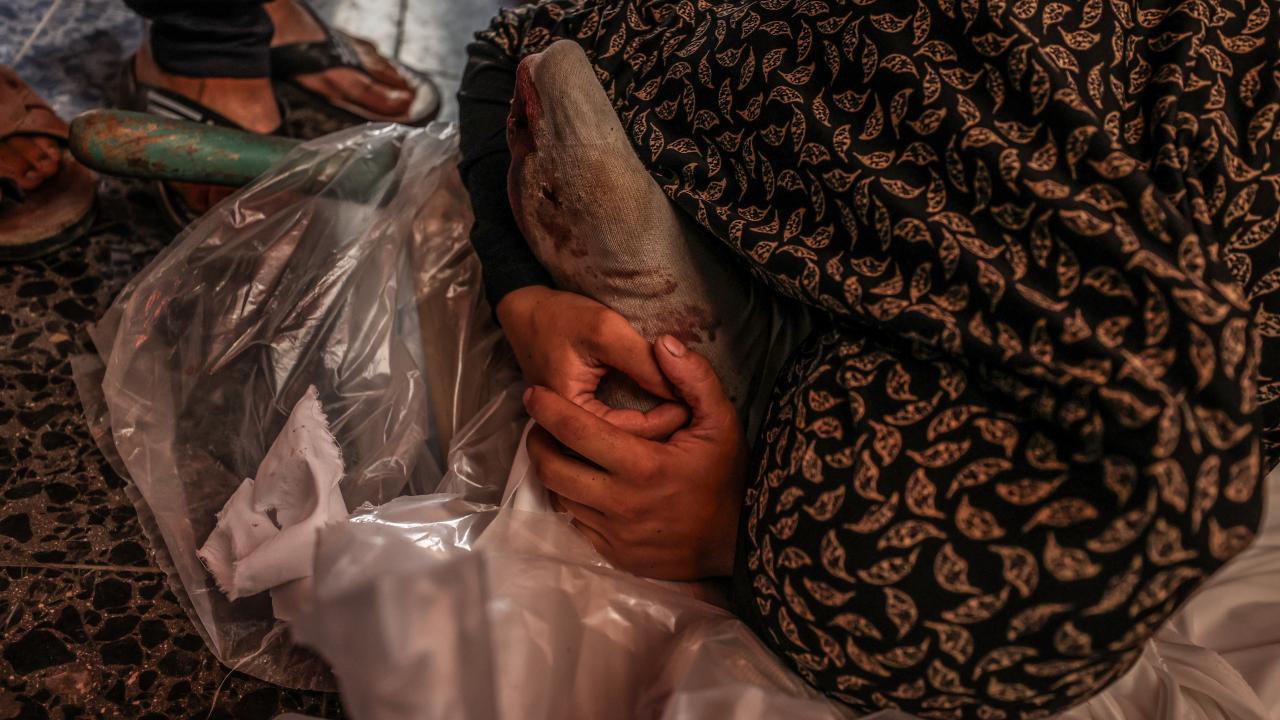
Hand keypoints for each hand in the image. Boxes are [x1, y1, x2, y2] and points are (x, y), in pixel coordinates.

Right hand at [497, 285, 687, 437]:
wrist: (527, 311)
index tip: (692, 401)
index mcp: (571, 415)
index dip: (666, 418)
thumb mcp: (605, 331)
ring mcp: (573, 429)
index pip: (631, 432)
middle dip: (663, 426)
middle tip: (693, 406)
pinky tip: (662, 406)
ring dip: (653, 425)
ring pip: (622, 439)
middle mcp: (568, 432)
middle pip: (627, 444)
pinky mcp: (580, 418)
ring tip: (683, 407)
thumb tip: (679, 389)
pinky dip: (640, 419)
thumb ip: (642, 362)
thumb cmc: (561, 317)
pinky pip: (615, 429)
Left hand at [524, 335, 746, 579]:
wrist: (737, 541)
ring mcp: (615, 534)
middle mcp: (621, 503)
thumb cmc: (726, 475)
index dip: (547, 409)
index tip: (533, 394)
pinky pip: (575, 523)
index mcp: (644, 466)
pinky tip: (580, 482)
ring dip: (553, 470)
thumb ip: (694, 378)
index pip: (576, 432)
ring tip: (558, 450)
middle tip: (540, 425)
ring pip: (560, 497)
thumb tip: (663, 343)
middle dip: (538, 442)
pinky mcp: (613, 554)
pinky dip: (571, 499)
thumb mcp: (722, 421)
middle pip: (553, 468)